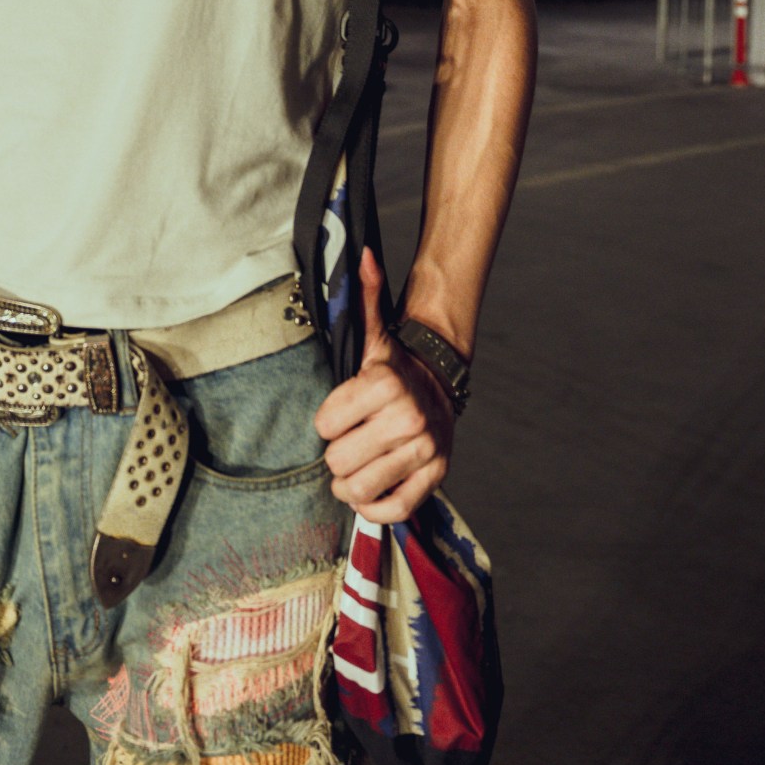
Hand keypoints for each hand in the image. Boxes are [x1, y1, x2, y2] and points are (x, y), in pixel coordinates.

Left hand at [313, 245, 454, 523]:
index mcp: (383, 383)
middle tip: (347, 441)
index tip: (339, 413)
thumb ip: (363, 296)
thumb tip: (362, 253)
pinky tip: (371, 489)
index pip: (324, 424)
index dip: (326, 421)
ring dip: (349, 484)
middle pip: (338, 461)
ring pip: (359, 490)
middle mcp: (406, 417)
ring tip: (354, 467)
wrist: (440, 387)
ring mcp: (424, 450)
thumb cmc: (393, 365)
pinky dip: (374, 508)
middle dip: (336, 454)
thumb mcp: (374, 334)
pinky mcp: (435, 478)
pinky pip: (392, 510)